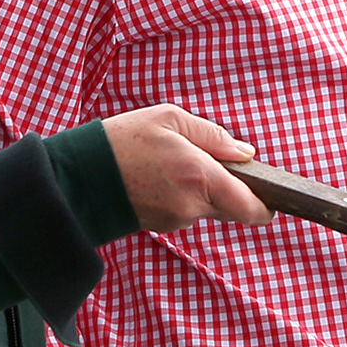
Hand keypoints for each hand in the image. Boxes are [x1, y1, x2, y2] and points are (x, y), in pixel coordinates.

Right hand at [100, 105, 273, 232]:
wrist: (76, 176)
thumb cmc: (121, 141)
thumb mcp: (169, 119)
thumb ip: (213, 135)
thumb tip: (245, 153)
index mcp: (198, 176)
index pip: (249, 207)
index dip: (264, 206)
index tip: (270, 199)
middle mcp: (190, 205)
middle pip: (229, 206)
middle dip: (227, 188)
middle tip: (204, 160)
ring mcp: (174, 219)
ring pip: (205, 207)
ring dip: (199, 189)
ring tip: (170, 164)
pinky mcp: (160, 227)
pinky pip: (184, 211)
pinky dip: (180, 196)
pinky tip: (158, 177)